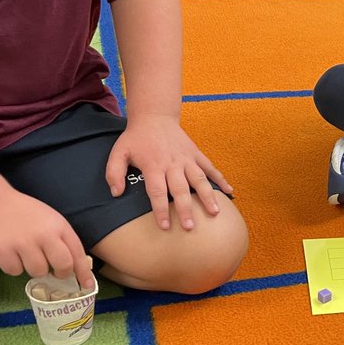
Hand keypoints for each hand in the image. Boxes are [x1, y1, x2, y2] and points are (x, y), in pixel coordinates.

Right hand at [0, 188, 94, 289]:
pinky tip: (14, 254)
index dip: (84, 272)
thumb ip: (64, 242)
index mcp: (60, 227)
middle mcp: (44, 234)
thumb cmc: (30, 215)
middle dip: (61, 274)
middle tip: (55, 272)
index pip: (78, 253)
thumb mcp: (54, 222)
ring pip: (38, 272)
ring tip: (29, 255)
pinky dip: (15, 267)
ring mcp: (23, 242)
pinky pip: (14, 271)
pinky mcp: (2, 250)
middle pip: (62, 265)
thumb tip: (75, 268)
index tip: (87, 285)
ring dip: (35, 269)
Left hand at [105, 116, 232, 231]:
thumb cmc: (136, 138)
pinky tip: (230, 192)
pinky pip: (211, 168)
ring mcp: (187, 159)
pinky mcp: (196, 154)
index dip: (161, 210)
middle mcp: (172, 164)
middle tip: (190, 227)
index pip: (157, 192)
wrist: (154, 117)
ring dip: (208, 196)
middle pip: (181, 189)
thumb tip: (117, 193)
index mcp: (153, 165)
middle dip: (185, 209)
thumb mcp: (118, 152)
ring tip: (214, 212)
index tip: (165, 226)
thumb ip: (113, 173)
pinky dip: (221, 179)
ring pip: (199, 179)